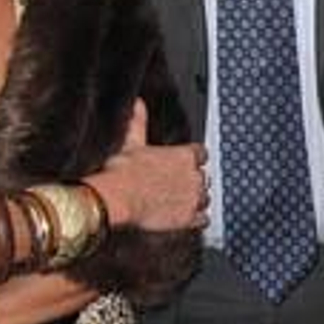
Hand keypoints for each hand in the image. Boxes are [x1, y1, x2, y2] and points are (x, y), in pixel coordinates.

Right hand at [92, 100, 207, 231]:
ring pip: (205, 197)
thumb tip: (137, 104)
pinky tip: (187, 218)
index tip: (183, 164)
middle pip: (203, 177)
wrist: (118, 198)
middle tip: (176, 185)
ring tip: (180, 202)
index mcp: (185, 155)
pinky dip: (197, 218)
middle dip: (192, 181)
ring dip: (196, 199)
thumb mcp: (132, 142)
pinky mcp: (189, 218)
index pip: (201, 154)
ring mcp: (194, 198)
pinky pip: (204, 219)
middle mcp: (194, 176)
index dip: (192, 159)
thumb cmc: (123, 171)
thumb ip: (139, 122)